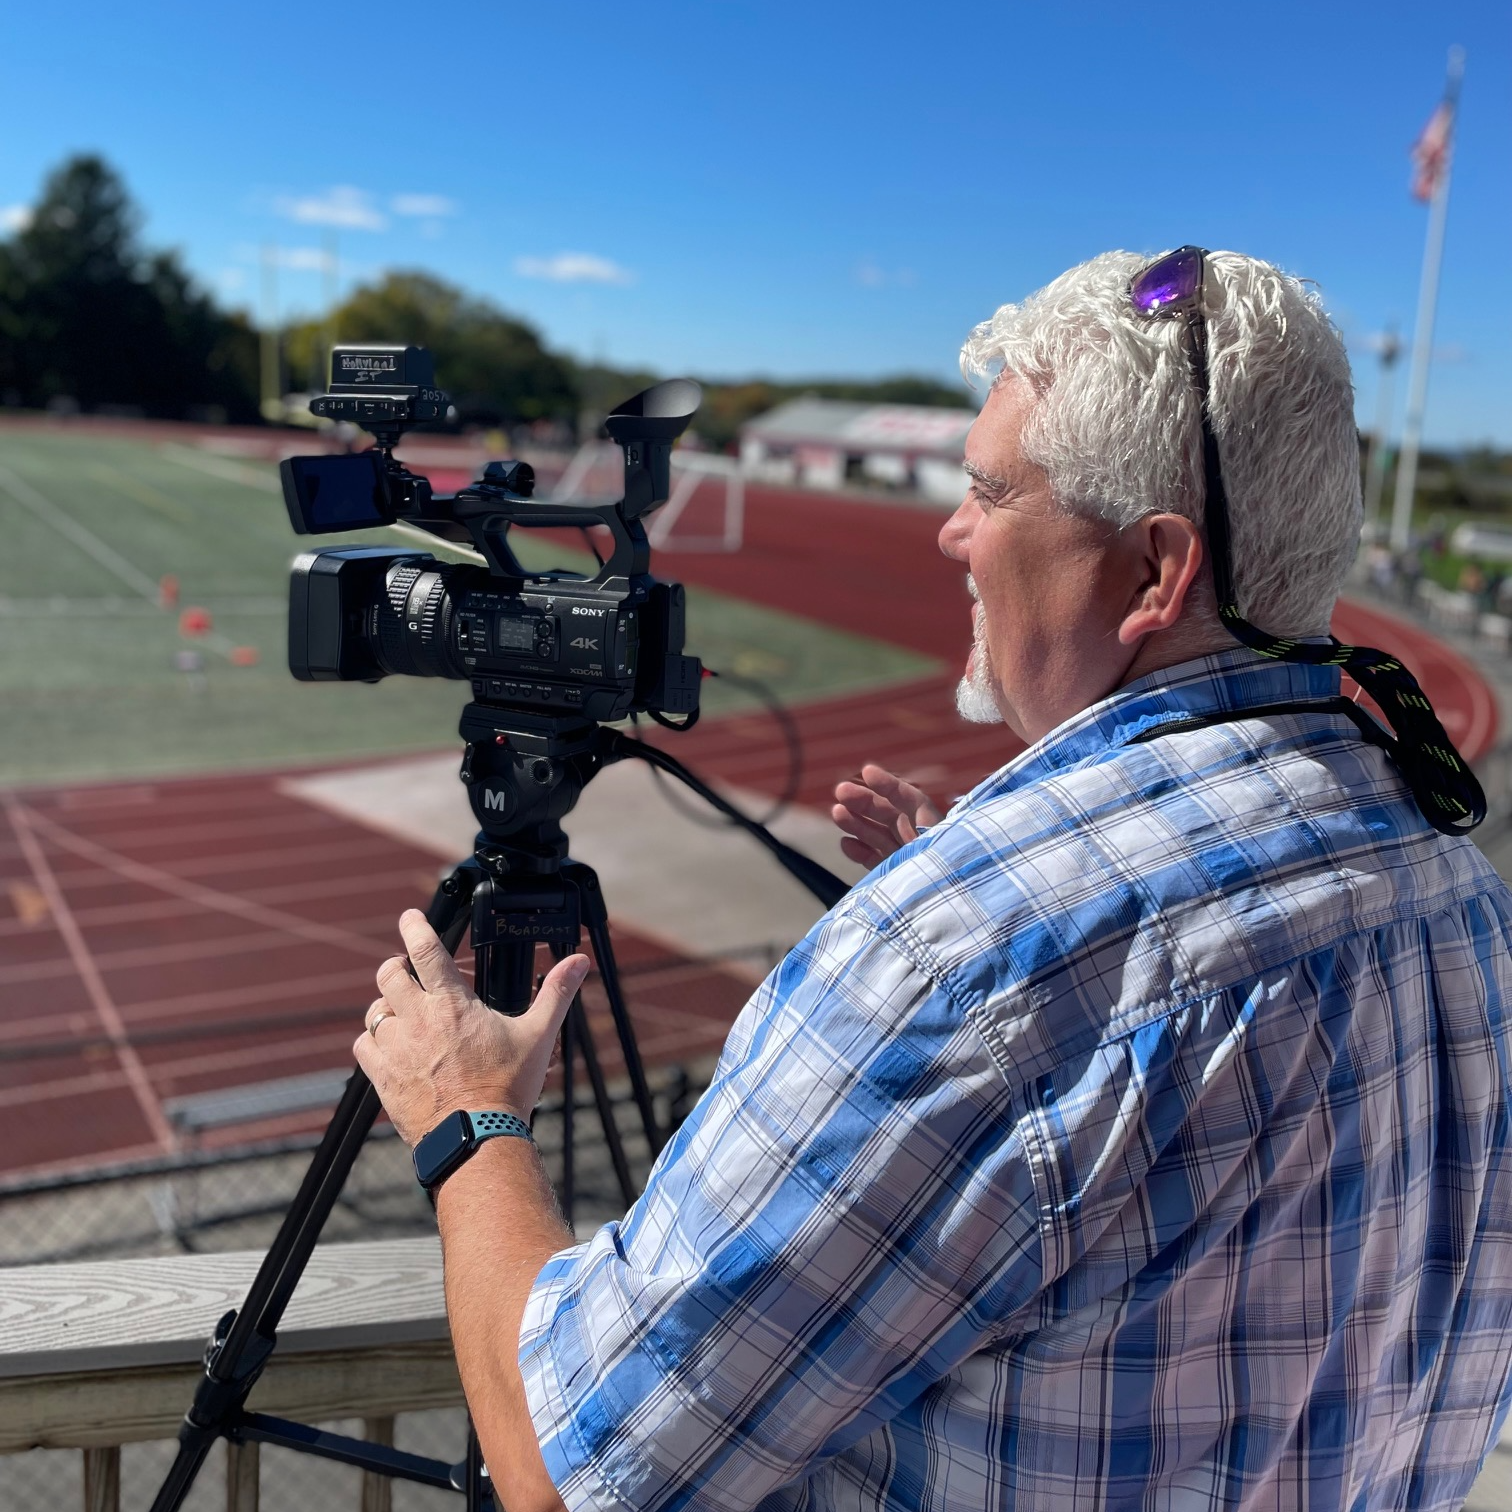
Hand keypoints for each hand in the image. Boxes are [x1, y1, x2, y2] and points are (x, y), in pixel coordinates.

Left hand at [354, 909, 589, 1145]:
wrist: (475, 1137)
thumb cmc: (508, 1087)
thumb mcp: (538, 1035)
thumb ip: (556, 994)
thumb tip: (580, 962)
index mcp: (452, 1004)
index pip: (424, 950)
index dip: (414, 926)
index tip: (409, 917)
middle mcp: (418, 1020)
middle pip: (389, 975)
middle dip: (396, 967)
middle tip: (407, 971)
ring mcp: (396, 1049)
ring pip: (374, 1011)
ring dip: (386, 1006)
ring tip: (401, 1012)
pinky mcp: (382, 1077)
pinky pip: (363, 1046)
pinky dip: (373, 1040)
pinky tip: (388, 1046)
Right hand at [831, 763, 942, 867]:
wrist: (958, 926)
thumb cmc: (952, 878)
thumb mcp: (941, 848)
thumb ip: (924, 831)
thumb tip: (900, 808)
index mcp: (935, 827)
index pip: (910, 799)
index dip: (888, 784)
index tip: (867, 772)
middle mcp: (919, 839)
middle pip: (889, 813)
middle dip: (864, 801)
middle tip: (840, 791)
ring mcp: (905, 857)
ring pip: (878, 835)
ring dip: (856, 823)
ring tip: (837, 812)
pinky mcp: (894, 875)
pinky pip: (875, 860)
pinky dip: (860, 852)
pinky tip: (846, 842)